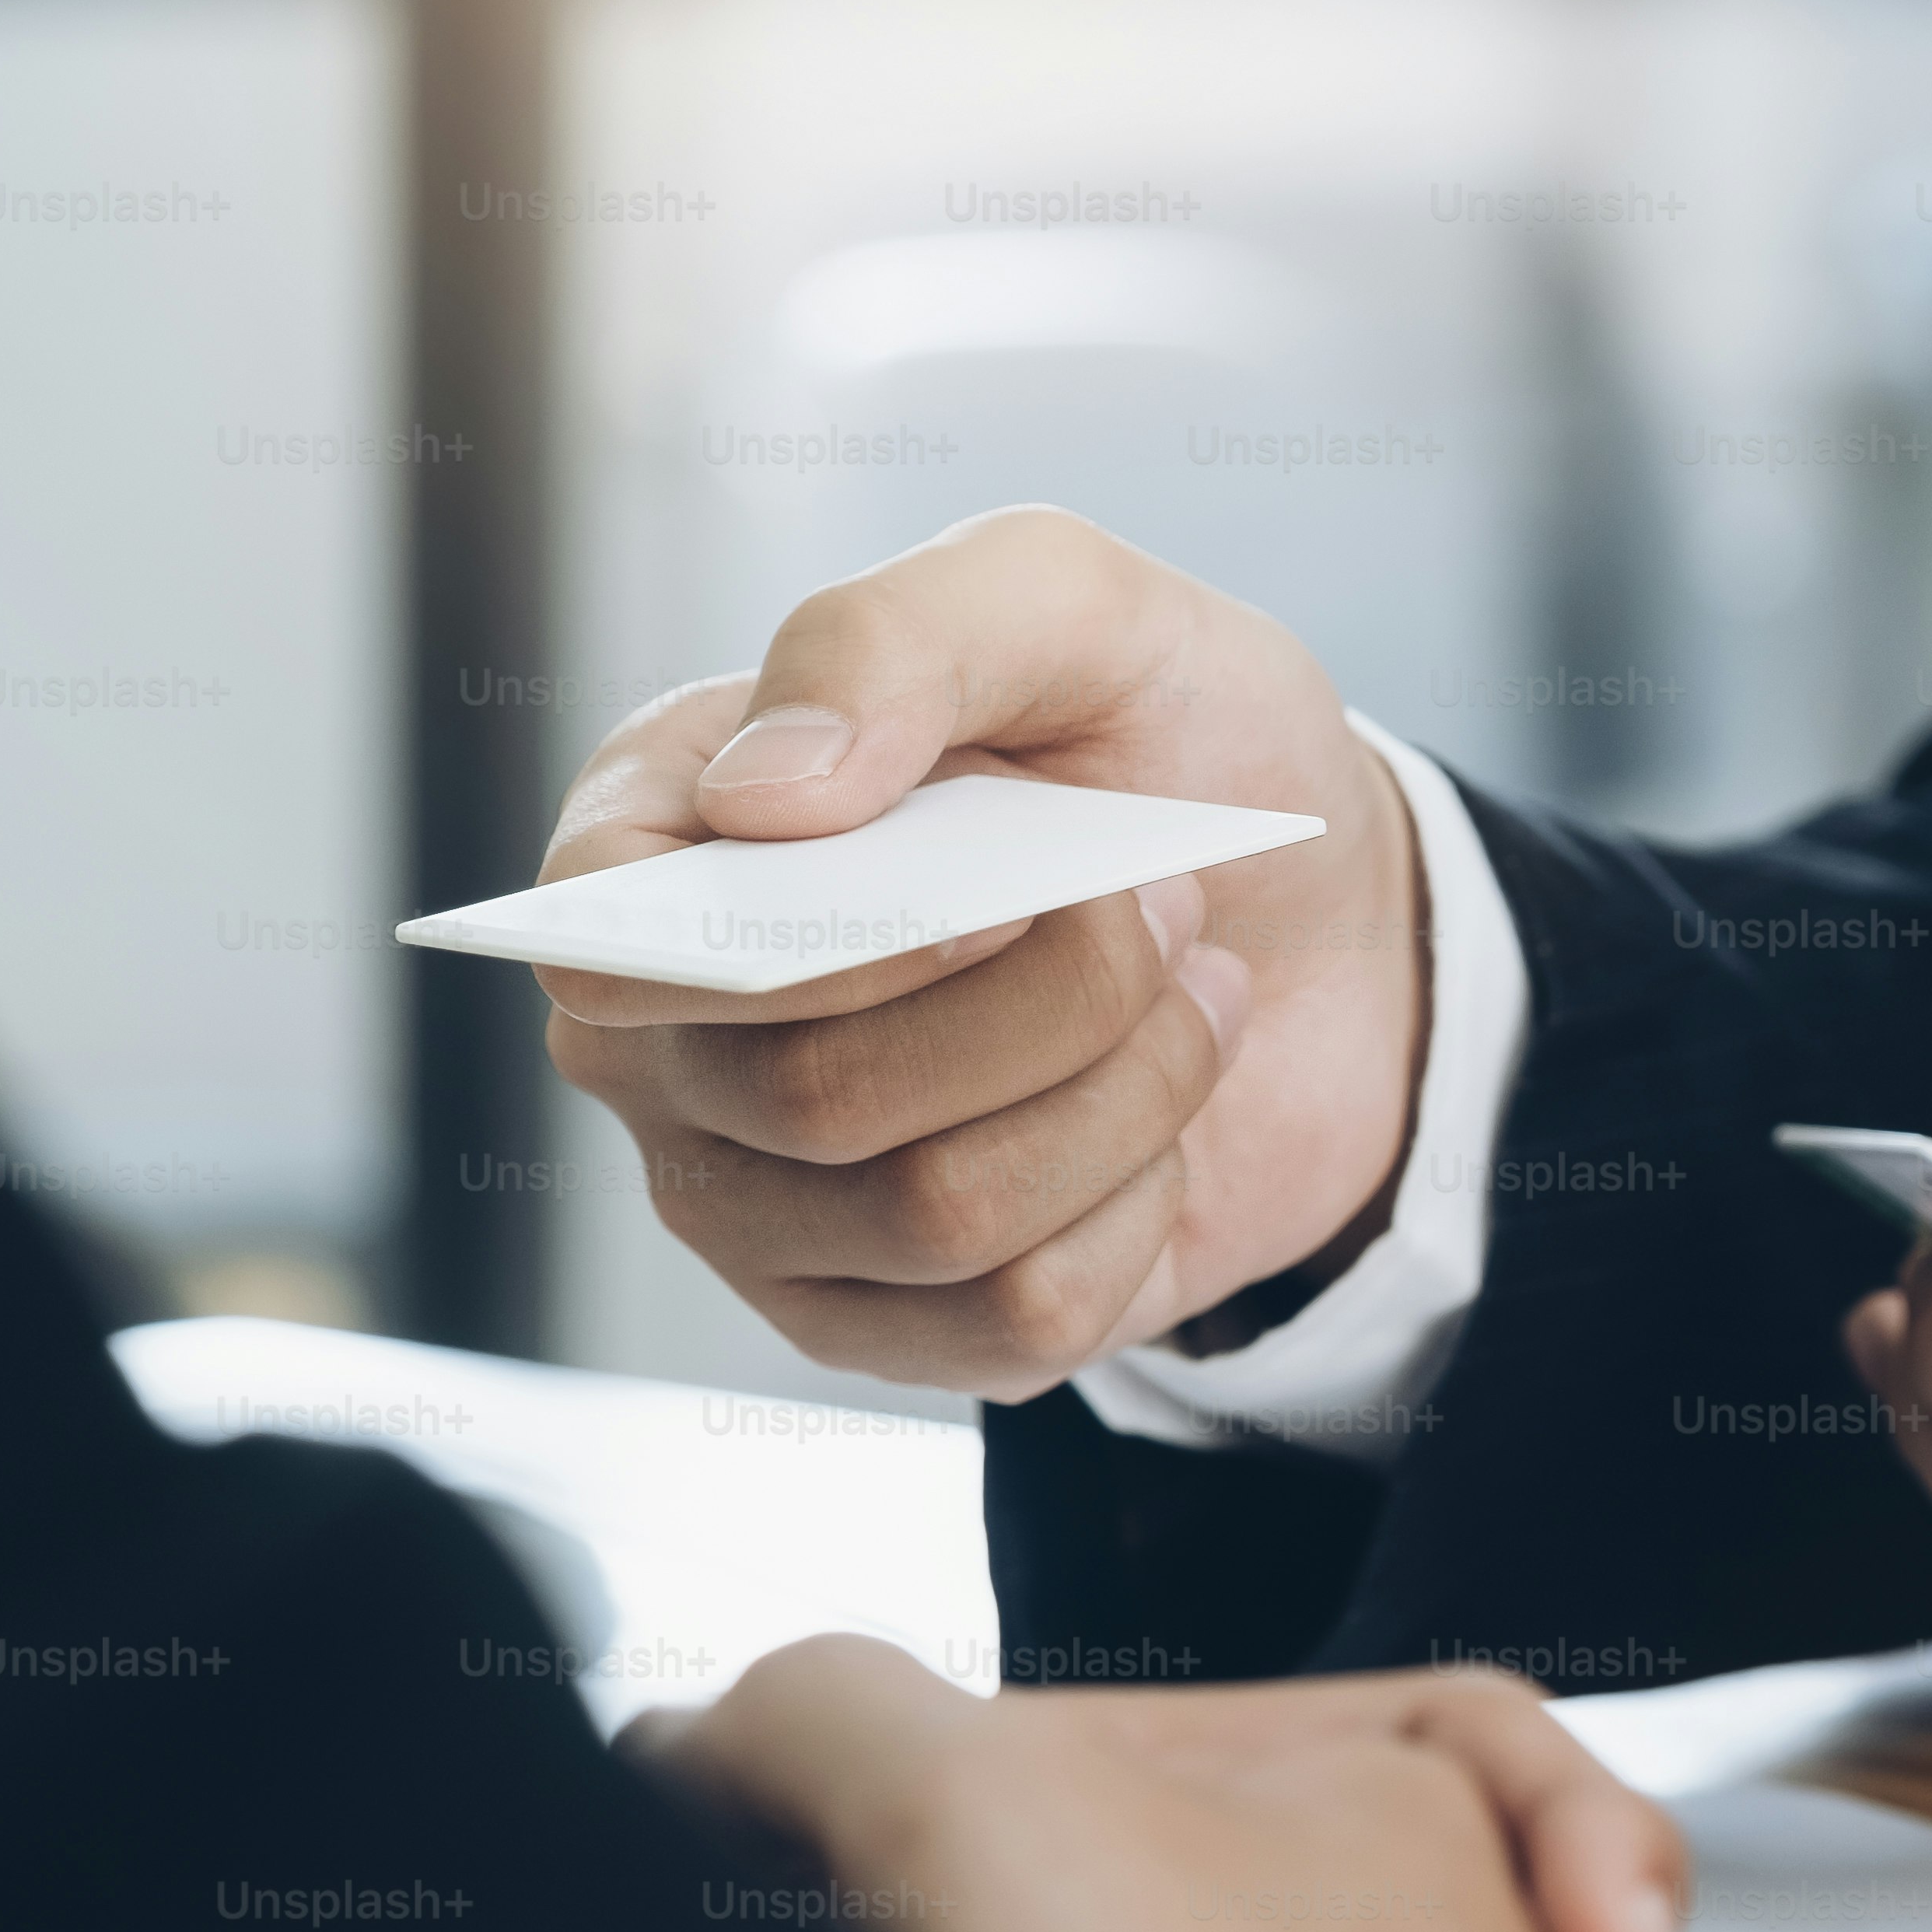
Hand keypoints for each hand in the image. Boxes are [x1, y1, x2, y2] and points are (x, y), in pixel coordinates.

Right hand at [538, 509, 1421, 1397]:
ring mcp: (766, 1204)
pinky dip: (1140, 1208)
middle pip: (813, 1099)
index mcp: (658, 842)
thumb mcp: (1070, 607)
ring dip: (1125, 1093)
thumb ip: (901, 638)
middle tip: (1163, 904)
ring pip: (934, 1218)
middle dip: (1057, 999)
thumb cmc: (1162, 739)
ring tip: (1180, 994)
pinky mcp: (890, 1324)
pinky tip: (1155, 1121)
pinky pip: (1014, 1322)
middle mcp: (672, 1042)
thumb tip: (762, 798)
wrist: (1319, 913)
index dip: (815, 949)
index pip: (613, 946)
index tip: (1005, 892)